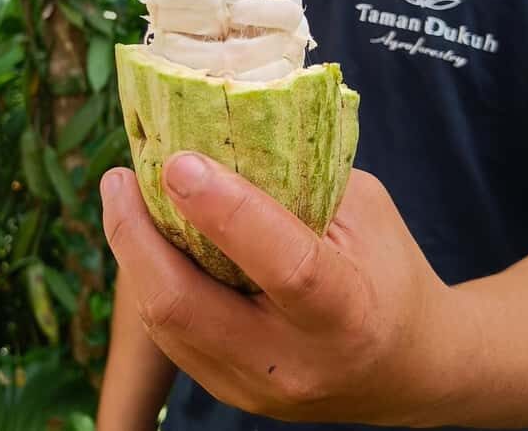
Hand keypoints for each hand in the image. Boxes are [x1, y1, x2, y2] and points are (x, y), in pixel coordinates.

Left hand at [100, 153, 475, 423]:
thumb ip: (299, 180)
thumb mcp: (365, 214)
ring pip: (164, 323)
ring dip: (132, 255)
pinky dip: (151, 281)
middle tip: (119, 178)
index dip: (227, 210)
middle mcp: (295, 364)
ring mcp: (255, 390)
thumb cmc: (390, 273)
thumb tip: (221, 134)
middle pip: (185, 307)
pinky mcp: (230, 393)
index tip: (178, 162)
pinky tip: (146, 242)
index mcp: (347, 314)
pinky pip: (171, 336)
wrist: (409, 370)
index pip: (284, 265)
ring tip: (124, 198)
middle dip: (135, 237)